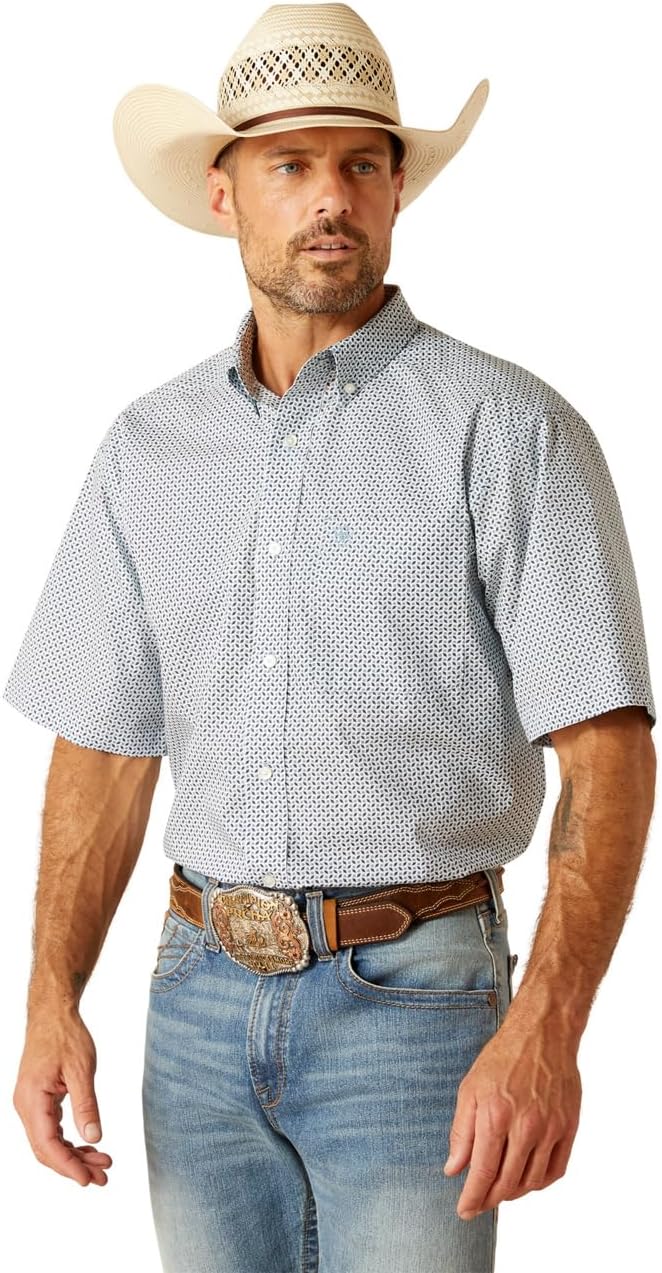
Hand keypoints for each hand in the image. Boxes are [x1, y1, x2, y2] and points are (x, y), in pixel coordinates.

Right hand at [13, 1009, 112, 1186]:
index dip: (67, 1166)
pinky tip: (88, 1146)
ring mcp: (29, 1104)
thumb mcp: (81, 1069)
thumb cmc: (65, 1035)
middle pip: (46, 1149)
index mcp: (32, 1099)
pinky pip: (50, 1129)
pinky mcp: (38, 1100)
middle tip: (103, 1176)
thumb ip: (86, 1105)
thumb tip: (93, 1138)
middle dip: (74, 1165)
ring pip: (48, 1141)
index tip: (88, 1180)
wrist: (52, 1014)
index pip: (47, 1144)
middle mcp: (25, 1106)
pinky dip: (68, 1140)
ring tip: (102, 1163)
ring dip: (73, 1155)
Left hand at [443, 1007, 581, 1217]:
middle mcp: (525, 1127)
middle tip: (479, 1204)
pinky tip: (527, 1178)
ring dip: (514, 1193)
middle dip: (490, 1200)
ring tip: (501, 1189)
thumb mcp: (470, 1089)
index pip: (482, 1173)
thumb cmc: (503, 1058)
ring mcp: (551, 1129)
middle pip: (507, 1183)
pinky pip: (555, 1171)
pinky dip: (540, 1182)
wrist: (543, 1034)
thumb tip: (453, 1169)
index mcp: (495, 1116)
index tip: (464, 1211)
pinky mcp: (569, 1128)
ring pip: (532, 1182)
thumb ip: (461, 1132)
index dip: (472, 1198)